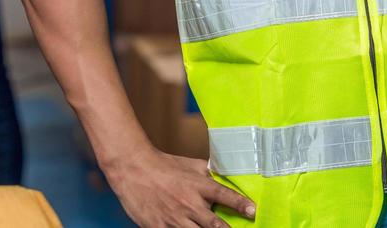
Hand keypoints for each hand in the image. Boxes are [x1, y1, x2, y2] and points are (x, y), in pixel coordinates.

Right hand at [104, 150, 254, 227]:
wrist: (133, 169)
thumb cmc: (164, 166)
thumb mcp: (190, 165)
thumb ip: (209, 172)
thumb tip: (226, 176)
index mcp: (198, 186)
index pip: (225, 196)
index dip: (241, 204)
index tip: (253, 211)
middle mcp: (189, 204)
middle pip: (215, 225)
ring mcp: (174, 218)